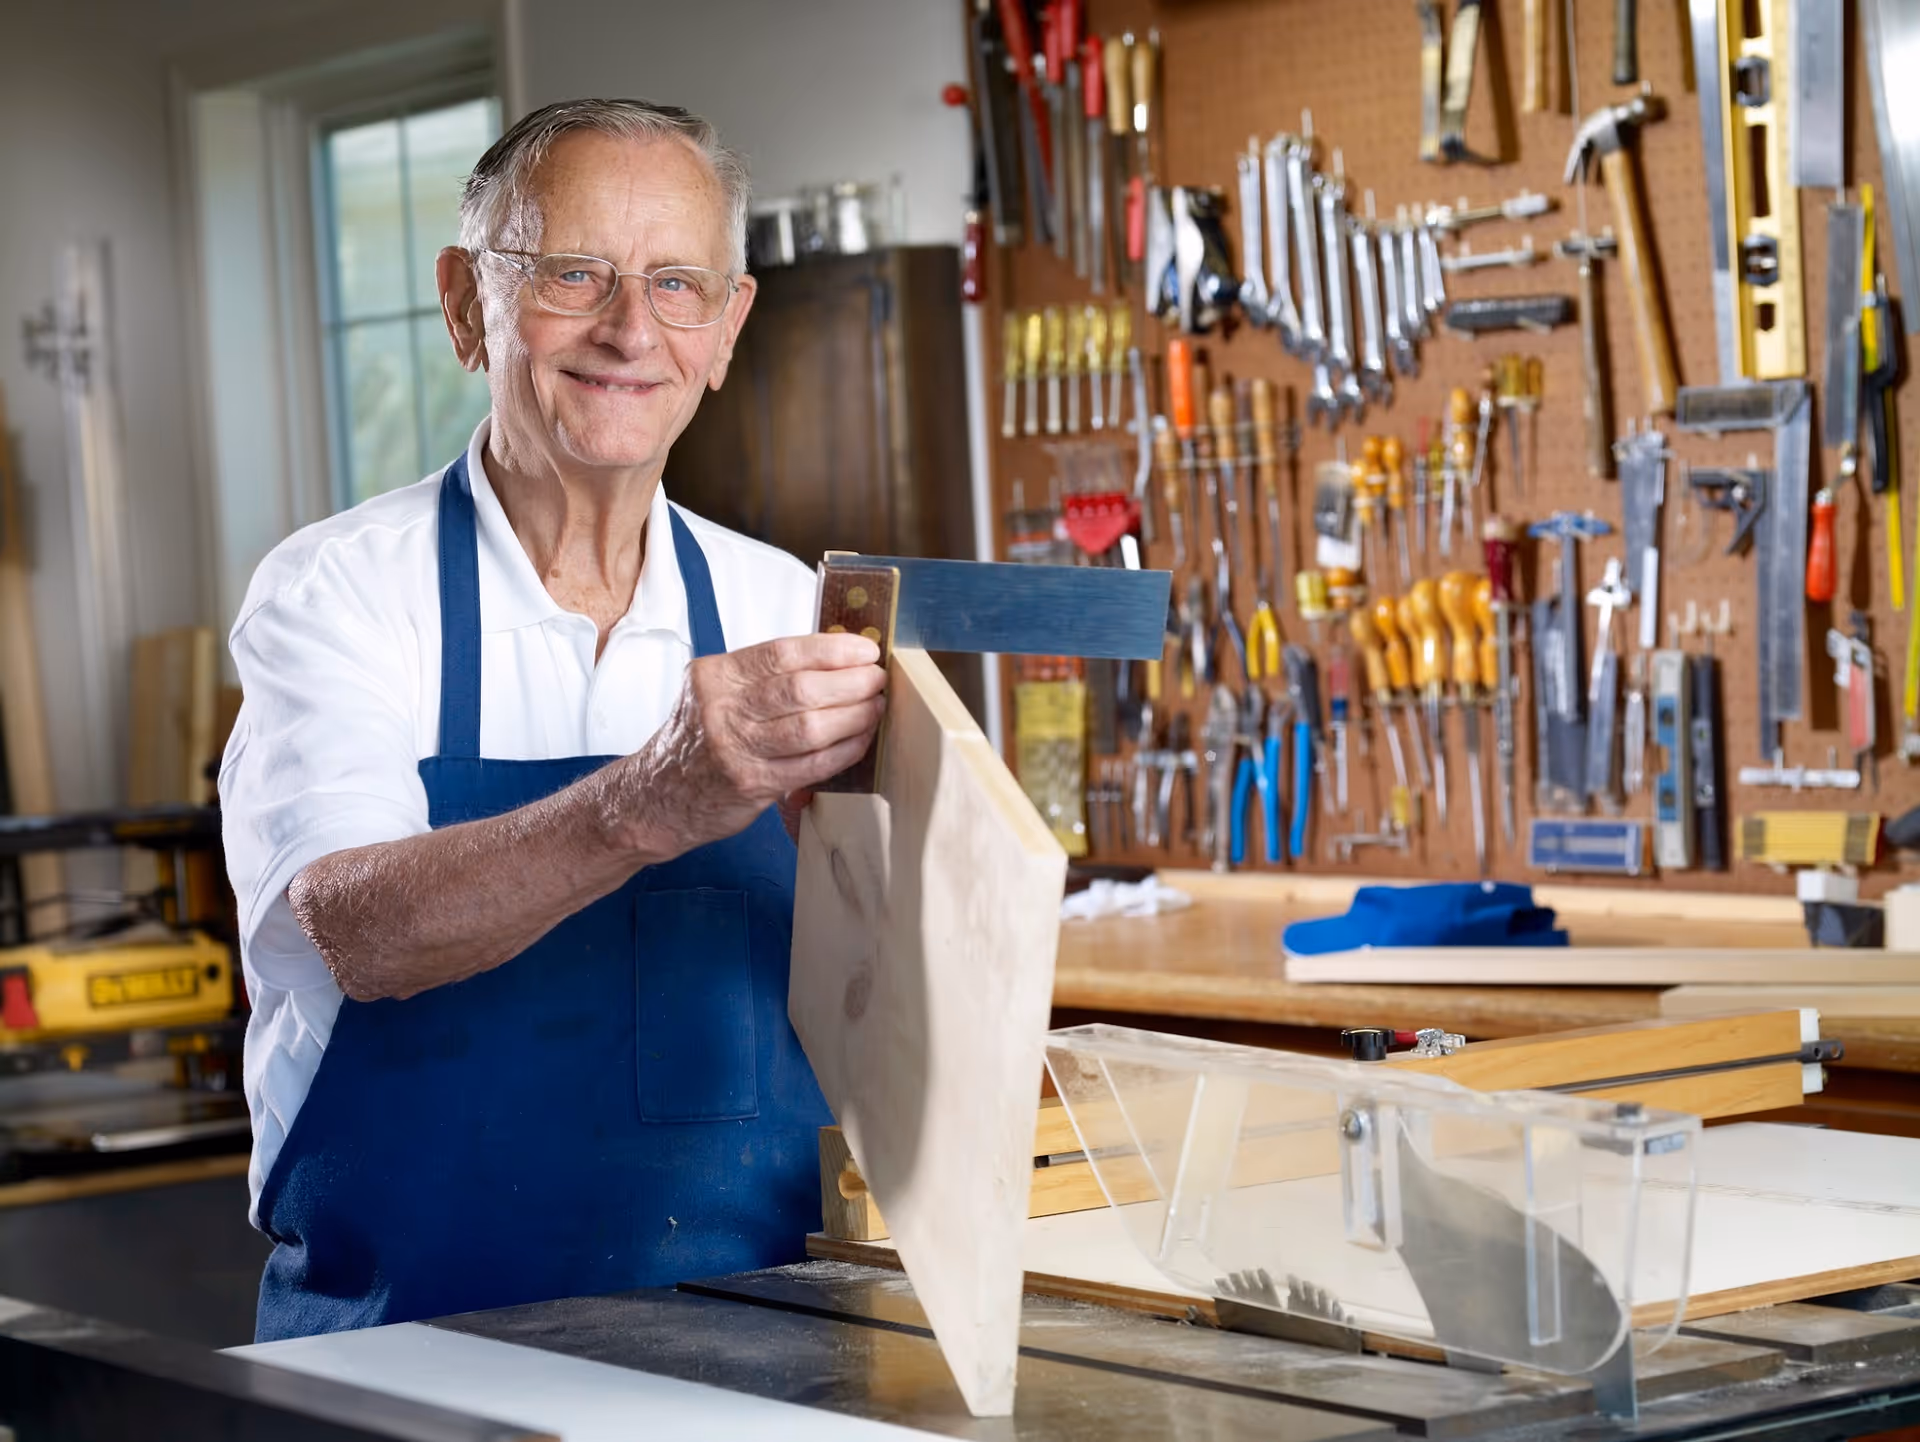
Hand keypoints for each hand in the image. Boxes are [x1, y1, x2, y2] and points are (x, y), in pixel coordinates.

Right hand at [618, 634, 885, 859]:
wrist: (654, 798)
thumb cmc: (697, 741)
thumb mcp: (715, 695)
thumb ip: (762, 678)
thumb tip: (834, 660)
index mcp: (716, 676)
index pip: (782, 652)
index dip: (831, 649)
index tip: (864, 649)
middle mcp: (720, 709)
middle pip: (800, 689)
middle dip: (850, 682)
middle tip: (876, 679)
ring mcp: (734, 749)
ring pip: (809, 726)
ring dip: (853, 715)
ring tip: (875, 707)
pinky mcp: (750, 785)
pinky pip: (810, 764)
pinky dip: (843, 751)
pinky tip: (860, 740)